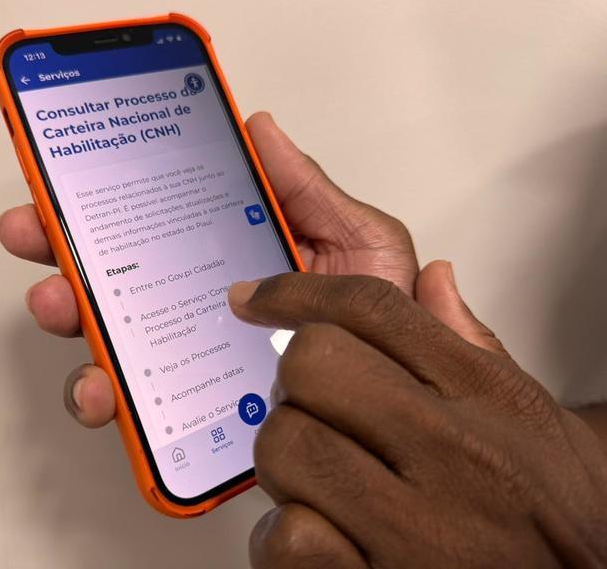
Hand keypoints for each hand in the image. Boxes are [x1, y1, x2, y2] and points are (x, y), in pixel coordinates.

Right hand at [0, 112, 418, 427]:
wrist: (409, 410)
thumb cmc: (389, 325)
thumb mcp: (361, 244)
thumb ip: (307, 192)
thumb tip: (258, 129)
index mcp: (236, 261)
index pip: (159, 225)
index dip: (107, 202)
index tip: (64, 180)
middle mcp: (205, 309)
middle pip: (119, 277)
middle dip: (65, 251)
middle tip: (34, 232)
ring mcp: (195, 364)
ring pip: (113, 341)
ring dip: (74, 321)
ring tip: (62, 307)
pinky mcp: (196, 421)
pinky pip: (139, 412)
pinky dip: (107, 401)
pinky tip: (104, 393)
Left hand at [228, 273, 606, 566]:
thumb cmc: (560, 517)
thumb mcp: (537, 417)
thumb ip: (477, 343)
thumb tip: (435, 278)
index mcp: (486, 395)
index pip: (370, 308)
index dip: (294, 292)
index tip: (255, 299)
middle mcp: (453, 449)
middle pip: (313, 362)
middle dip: (293, 383)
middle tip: (309, 408)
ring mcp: (419, 525)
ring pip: (286, 444)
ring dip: (284, 461)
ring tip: (317, 479)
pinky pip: (289, 537)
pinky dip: (284, 536)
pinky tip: (317, 536)